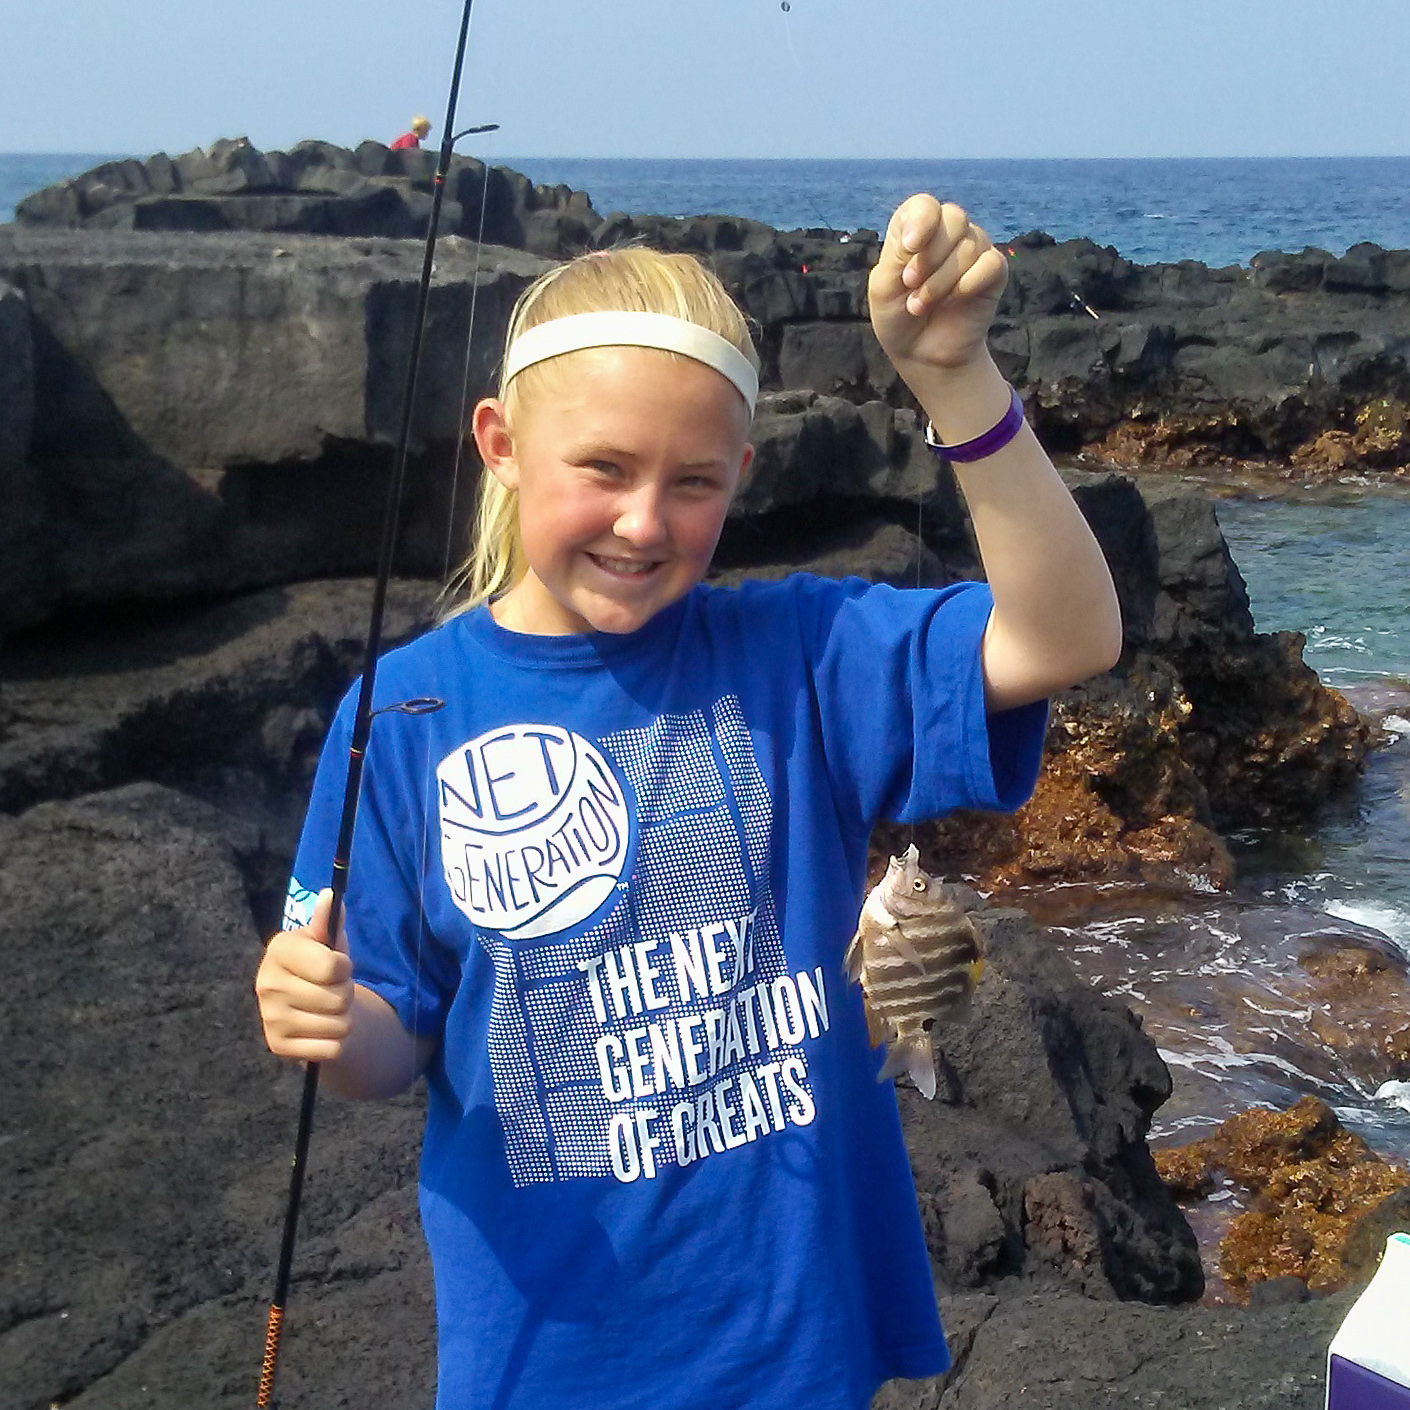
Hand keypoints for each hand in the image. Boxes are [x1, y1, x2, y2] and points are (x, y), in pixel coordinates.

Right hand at [255, 889, 352, 1061]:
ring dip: (343, 1019)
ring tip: (328, 1009)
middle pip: (339, 999)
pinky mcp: (277, 1046)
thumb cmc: (320, 966)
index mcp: (278, 949)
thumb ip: (329, 921)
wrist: (307, 1006)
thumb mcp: (327, 942)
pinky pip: (331, 1049)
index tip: (337, 966)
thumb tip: (330, 896)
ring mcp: (269, 1017)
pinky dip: (335, 1042)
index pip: (332, 967)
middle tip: (333, 990)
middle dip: (346, 994)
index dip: (345, 967)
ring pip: (338, 1025)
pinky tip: (320, 1030)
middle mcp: (267, 983)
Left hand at [868, 195, 1007, 375]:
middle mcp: (948, 233)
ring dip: (941, 282)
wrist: (922, 354)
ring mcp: (973, 249)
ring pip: (969, 246)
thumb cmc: (898, 317)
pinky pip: (990, 263)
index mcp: (917, 229)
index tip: (910, 249)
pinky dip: (967, 285)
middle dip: (930, 257)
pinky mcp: (993, 271)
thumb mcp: (883, 286)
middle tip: (911, 286)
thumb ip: (898, 254)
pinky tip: (954, 302)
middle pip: (954, 218)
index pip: (925, 204)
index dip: (921, 221)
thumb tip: (919, 235)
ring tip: (922, 305)